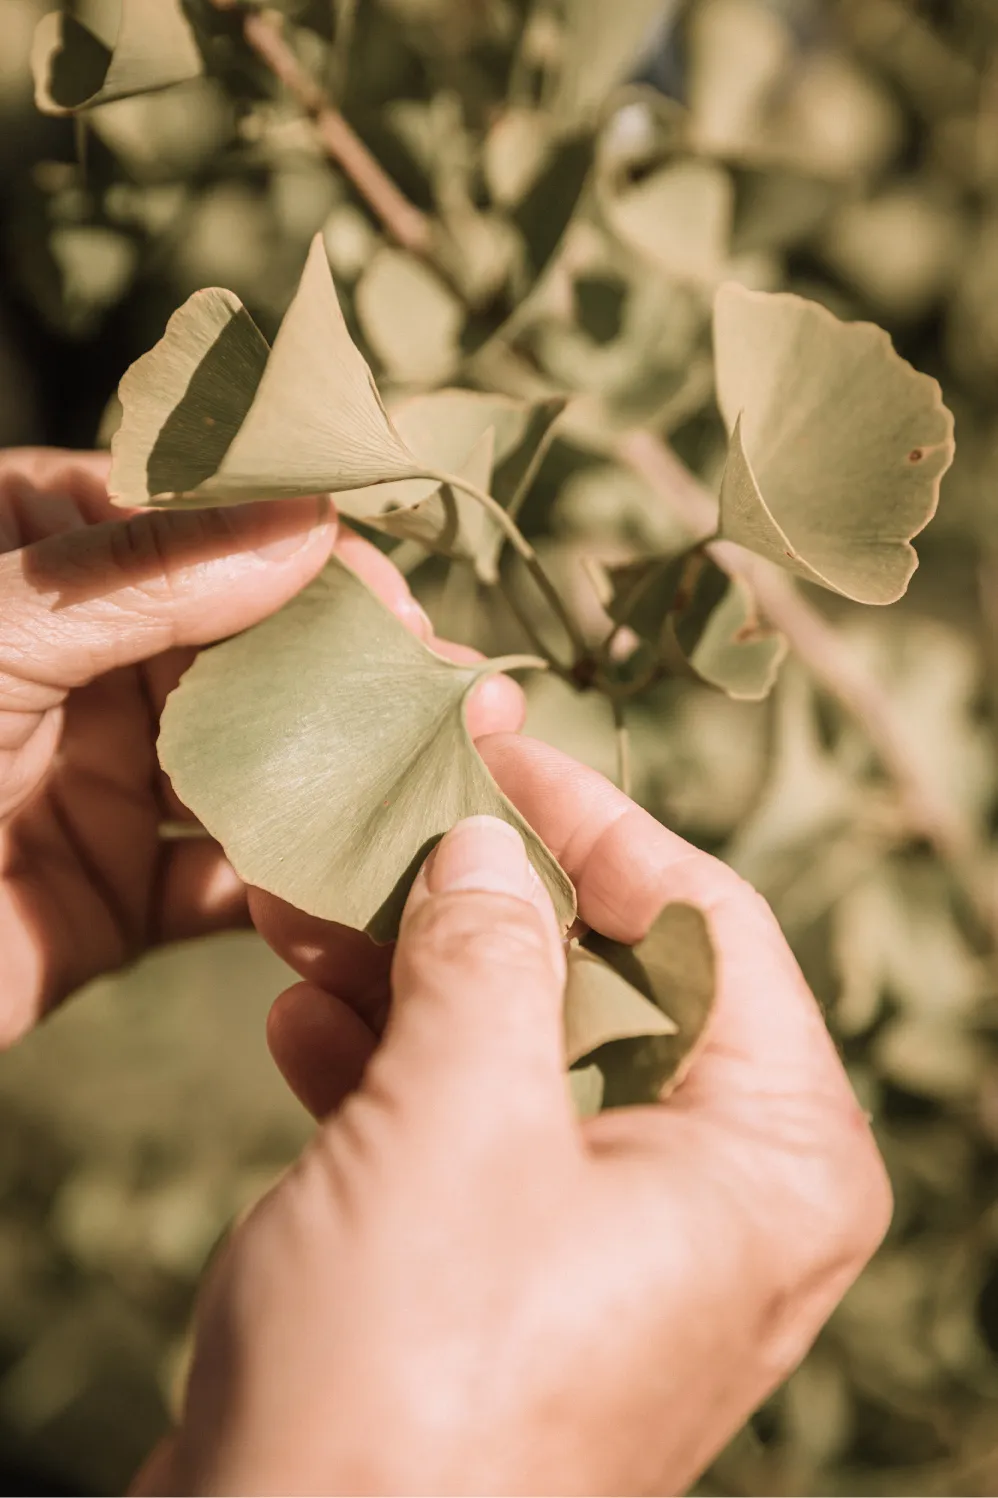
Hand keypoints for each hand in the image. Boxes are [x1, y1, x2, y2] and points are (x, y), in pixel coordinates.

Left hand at [0, 449, 521, 1045]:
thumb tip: (308, 524)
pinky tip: (370, 878)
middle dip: (351, 660)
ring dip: (350, 768)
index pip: (190, 520)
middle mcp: (85, 667)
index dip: (294, 539)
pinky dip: (302, 886)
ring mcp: (110, 783)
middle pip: (249, 643)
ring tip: (449, 766)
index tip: (376, 578)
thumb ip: (136, 578)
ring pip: (259, 763)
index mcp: (34, 567)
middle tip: (449, 684)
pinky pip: (234, 884)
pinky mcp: (122, 898)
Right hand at [146, 739, 891, 1496]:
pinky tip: (299, 1017)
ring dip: (414, 974)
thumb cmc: (415, 1379)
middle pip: (612, 981)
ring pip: (526, 1050)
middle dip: (482, 901)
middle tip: (382, 824)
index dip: (593, 821)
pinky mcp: (518, 1283)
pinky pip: (474, 1133)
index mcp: (772, 1158)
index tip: (491, 749)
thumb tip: (491, 847)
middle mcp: (719, 1201)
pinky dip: (391, 1066)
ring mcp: (617, 1247)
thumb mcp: (457, 1121)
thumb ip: (487, 956)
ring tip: (306, 907)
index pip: (709, 921)